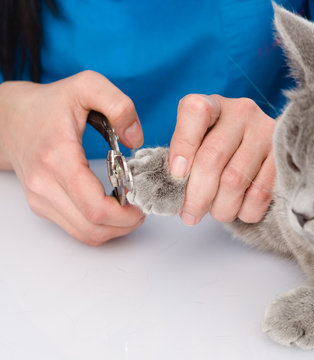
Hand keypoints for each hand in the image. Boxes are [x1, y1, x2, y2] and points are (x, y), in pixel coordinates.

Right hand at [0, 71, 144, 244]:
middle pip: (94, 228)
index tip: (142, 200)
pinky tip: (112, 207)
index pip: (96, 207)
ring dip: (115, 229)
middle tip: (141, 206)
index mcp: (58, 158)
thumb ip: (119, 105)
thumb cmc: (50, 104)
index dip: (126, 213)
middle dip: (126, 224)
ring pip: (86, 234)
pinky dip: (100, 225)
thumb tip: (136, 139)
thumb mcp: (87, 86)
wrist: (9, 118)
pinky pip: (77, 229)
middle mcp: (45, 185)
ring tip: (130, 208)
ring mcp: (41, 199)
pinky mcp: (42, 205)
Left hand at [169, 94, 275, 224]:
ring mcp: (266, 133)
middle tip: (190, 215)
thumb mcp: (198, 144)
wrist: (263, 148)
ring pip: (235, 180)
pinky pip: (260, 193)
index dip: (182, 145)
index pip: (194, 111)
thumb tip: (171, 190)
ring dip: (221, 207)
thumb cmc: (220, 150)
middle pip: (212, 156)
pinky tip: (239, 209)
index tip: (176, 175)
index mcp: (213, 105)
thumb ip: (183, 160)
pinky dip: (245, 211)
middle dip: (197, 195)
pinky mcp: (283, 156)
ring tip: (216, 213)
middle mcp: (241, 112)